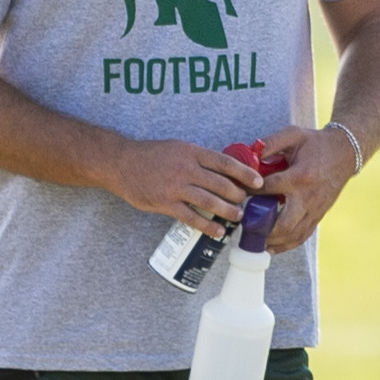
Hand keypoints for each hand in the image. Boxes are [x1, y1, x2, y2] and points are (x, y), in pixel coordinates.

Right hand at [106, 138, 262, 237]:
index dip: (245, 174)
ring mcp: (175, 187)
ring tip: (238, 217)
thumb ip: (201, 159)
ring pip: (210, 201)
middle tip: (247, 202)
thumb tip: (228, 171)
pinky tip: (218, 231)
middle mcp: (186, 169)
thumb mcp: (179, 148)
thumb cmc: (153, 156)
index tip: (259, 182)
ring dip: (228, 211)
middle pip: (222, 184)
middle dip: (239, 195)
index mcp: (192, 153)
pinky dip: (208, 226)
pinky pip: (191, 217)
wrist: (120, 163)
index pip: (225, 163)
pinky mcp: (164, 203)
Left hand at [255, 124, 356, 251]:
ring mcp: (315, 209)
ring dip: (273, 241)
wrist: (346, 153)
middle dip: (261, 229)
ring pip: (293, 235)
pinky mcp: (319, 215)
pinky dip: (287, 244)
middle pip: (283, 224)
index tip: (234, 192)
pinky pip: (303, 236)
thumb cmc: (316, 143)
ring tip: (255, 242)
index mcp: (299, 177)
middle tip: (244, 227)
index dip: (247, 192)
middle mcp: (308, 197)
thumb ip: (269, 143)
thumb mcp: (293, 135)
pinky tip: (272, 247)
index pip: (266, 189)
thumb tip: (246, 155)